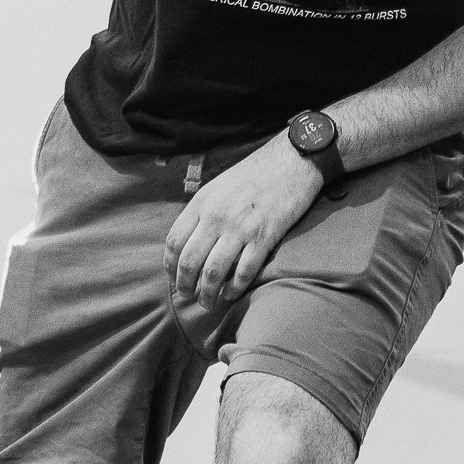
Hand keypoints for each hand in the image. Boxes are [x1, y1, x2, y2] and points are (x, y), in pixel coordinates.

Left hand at [165, 133, 325, 308]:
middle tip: (188, 297)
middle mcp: (217, 216)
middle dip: (185, 286)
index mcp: (202, 202)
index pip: (174, 242)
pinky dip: (235, 288)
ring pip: (213, 272)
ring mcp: (241, 228)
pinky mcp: (265, 237)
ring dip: (207, 294)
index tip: (173, 278)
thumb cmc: (255, 173)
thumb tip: (190, 241)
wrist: (293, 160)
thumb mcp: (219, 185)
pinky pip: (244, 272)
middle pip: (189, 262)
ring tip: (207, 303)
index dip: (170, 266)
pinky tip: (232, 293)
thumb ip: (203, 211)